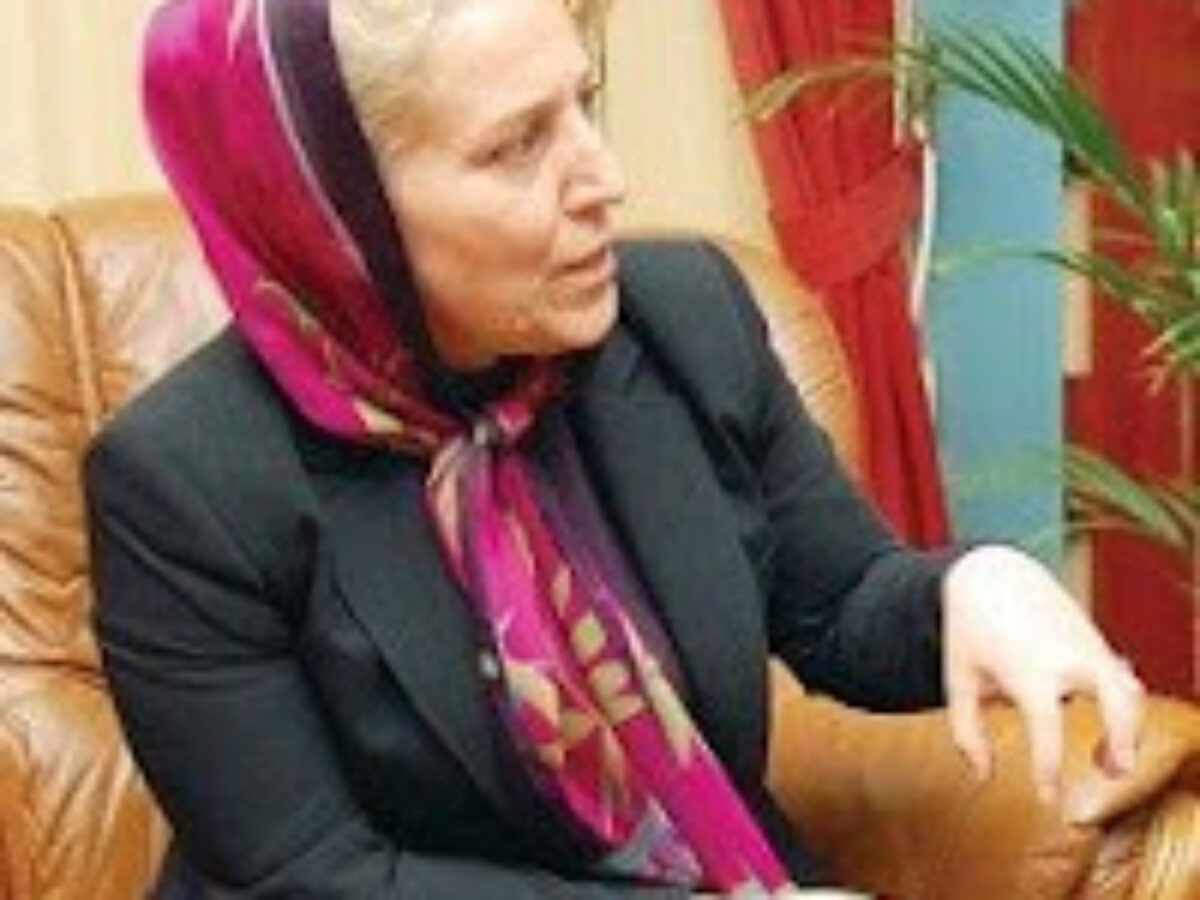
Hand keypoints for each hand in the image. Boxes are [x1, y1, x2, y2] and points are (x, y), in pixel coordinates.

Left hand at [941, 544, 1144, 804]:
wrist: (990, 575)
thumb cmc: (970, 632)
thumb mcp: (959, 680)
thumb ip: (966, 732)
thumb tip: (982, 777)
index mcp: (1028, 670)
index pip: (1047, 728)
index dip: (1048, 768)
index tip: (1047, 798)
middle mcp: (1066, 657)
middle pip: (1117, 701)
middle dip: (1123, 740)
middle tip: (1112, 772)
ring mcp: (1087, 646)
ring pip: (1129, 691)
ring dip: (1130, 730)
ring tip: (1108, 760)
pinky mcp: (1095, 641)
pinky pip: (1121, 677)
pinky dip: (1124, 706)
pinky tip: (1108, 727)